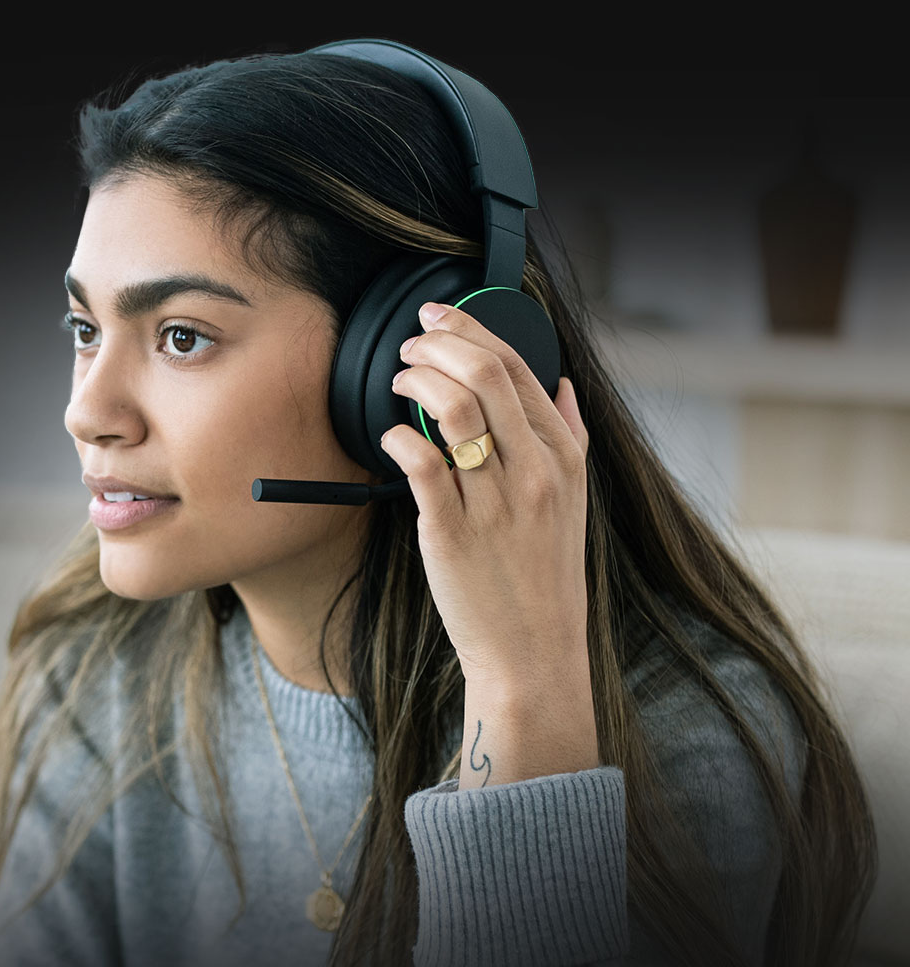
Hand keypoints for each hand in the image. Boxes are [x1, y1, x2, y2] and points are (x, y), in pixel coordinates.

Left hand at [378, 300, 592, 689]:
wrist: (532, 649)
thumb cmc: (543, 574)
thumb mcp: (575, 501)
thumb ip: (569, 437)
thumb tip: (563, 384)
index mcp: (564, 457)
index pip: (519, 367)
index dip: (473, 330)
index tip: (440, 317)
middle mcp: (534, 472)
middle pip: (486, 374)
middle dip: (439, 342)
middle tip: (410, 342)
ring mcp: (494, 501)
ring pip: (454, 408)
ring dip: (416, 379)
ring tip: (398, 379)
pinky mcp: (452, 532)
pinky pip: (422, 463)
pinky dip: (398, 436)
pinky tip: (390, 435)